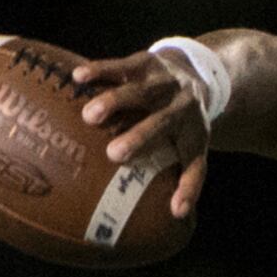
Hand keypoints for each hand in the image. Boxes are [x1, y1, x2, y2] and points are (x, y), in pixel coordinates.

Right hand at [66, 49, 217, 218]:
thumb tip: (177, 214)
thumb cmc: (186, 124)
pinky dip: (101, 70)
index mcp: (195, 135)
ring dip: (115, 102)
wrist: (198, 75)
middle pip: (161, 123)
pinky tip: (78, 77)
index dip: (189, 188)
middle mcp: (182, 108)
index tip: (175, 209)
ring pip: (139, 92)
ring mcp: (164, 83)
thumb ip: (186, 177)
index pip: (196, 165)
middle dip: (138, 137)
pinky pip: (122, 66)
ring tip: (89, 115)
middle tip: (114, 154)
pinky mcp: (145, 63)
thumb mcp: (193, 147)